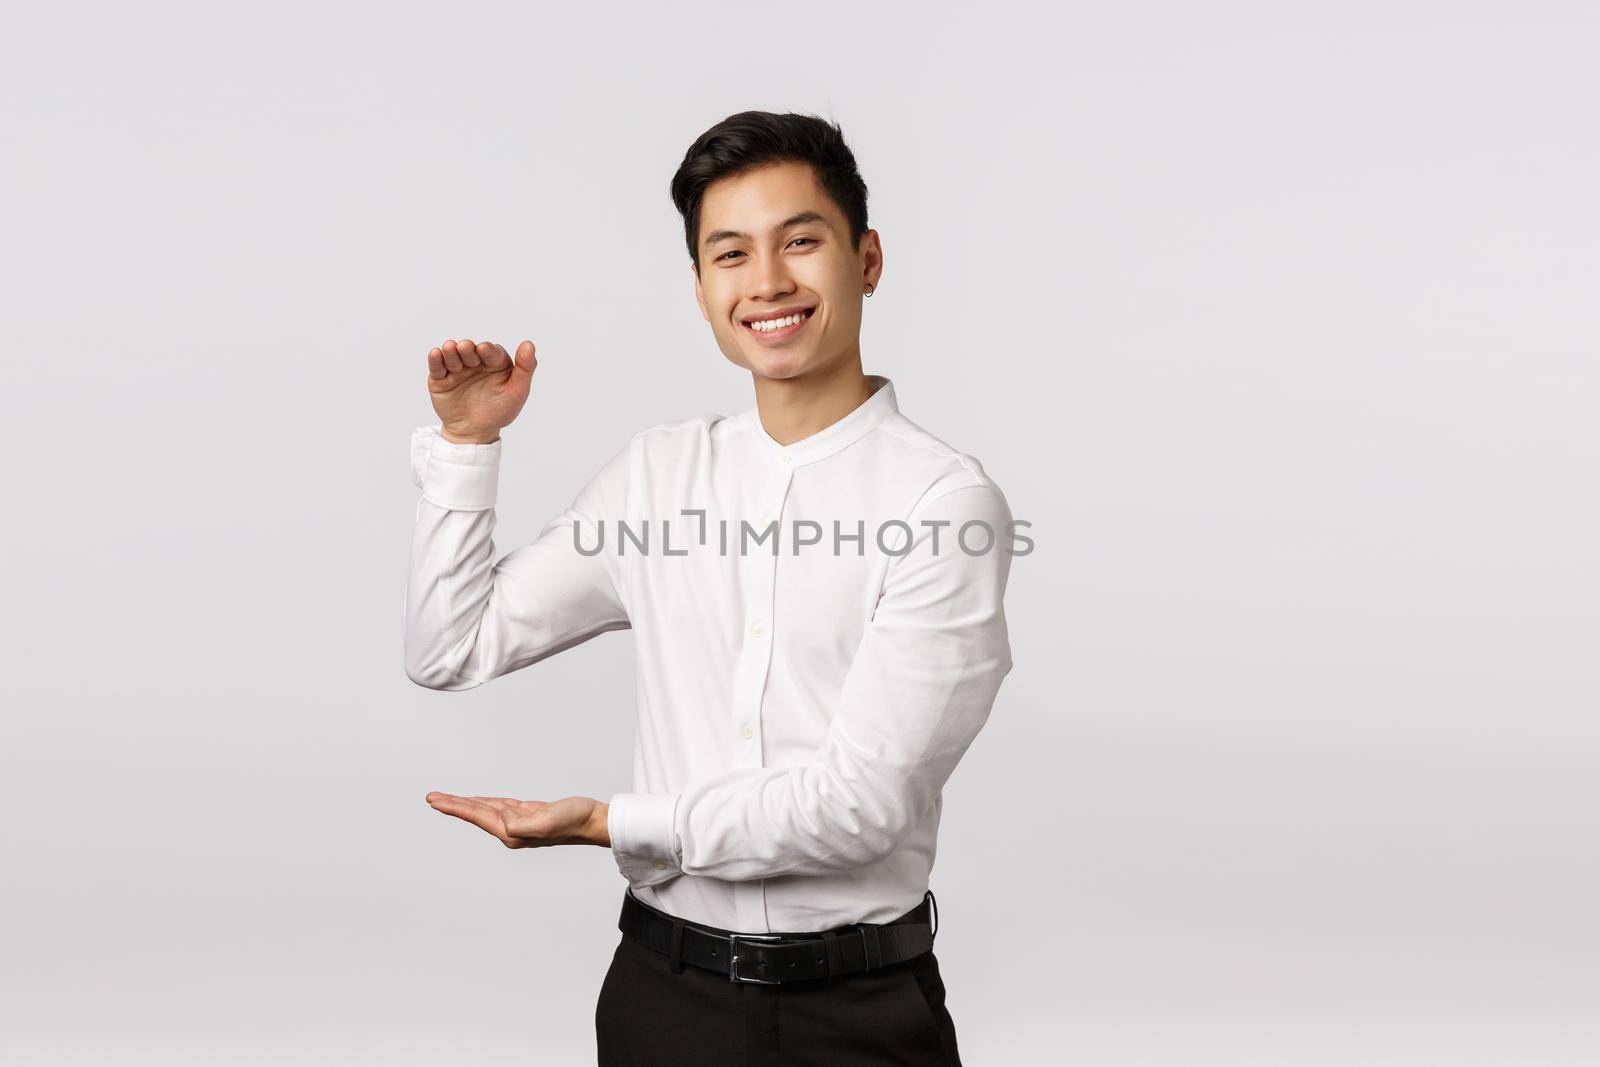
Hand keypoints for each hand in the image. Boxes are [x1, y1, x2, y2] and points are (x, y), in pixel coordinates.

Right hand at [425, 338, 536, 443]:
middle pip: (470, 350)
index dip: (487, 349)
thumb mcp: (518, 391)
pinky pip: (436, 366)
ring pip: (452, 355)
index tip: (483, 349)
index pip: (491, 351)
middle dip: (467, 348)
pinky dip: (435, 359)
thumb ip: (525, 368)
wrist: (475, 433)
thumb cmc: (499, 411)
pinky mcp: (440, 379)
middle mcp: (475, 363)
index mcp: (494, 363)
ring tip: (450, 348)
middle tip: (465, 348)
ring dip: (451, 351)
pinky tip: (436, 353)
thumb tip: (529, 344)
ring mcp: (457, 370)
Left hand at [425, 791, 608, 847]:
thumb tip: (505, 824)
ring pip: (485, 809)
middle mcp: (511, 830)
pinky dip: (485, 801)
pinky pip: (499, 806)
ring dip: (466, 803)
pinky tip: (479, 801)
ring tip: (447, 799)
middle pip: (476, 813)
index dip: (454, 807)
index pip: (476, 816)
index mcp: (511, 832)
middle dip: (453, 805)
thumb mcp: (547, 821)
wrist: (592, 821)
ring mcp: (518, 822)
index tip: (434, 800)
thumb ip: (523, 824)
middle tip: (432, 797)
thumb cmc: (573, 821)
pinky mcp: (527, 814)